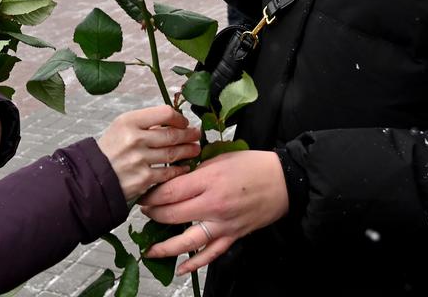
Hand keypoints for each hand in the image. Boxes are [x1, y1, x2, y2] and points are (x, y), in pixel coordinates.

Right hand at [97, 106, 202, 201]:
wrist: (92, 175)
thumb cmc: (110, 149)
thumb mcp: (121, 127)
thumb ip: (145, 122)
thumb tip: (174, 121)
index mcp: (129, 121)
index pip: (165, 113)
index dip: (179, 118)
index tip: (183, 122)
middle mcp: (134, 139)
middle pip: (172, 134)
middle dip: (189, 135)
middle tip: (197, 135)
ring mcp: (139, 160)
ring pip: (173, 153)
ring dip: (188, 151)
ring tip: (195, 149)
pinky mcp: (143, 178)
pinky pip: (168, 173)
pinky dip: (179, 170)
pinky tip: (185, 167)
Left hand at [138, 150, 288, 274]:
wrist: (283, 181)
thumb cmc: (253, 165)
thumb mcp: (220, 158)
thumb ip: (196, 171)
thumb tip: (174, 179)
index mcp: (209, 180)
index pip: (170, 192)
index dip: (152, 195)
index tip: (144, 195)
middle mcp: (213, 204)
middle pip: (173, 215)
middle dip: (154, 215)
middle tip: (145, 213)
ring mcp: (223, 223)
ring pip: (187, 241)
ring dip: (165, 247)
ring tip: (150, 250)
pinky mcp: (233, 235)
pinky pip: (211, 254)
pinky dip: (195, 264)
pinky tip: (181, 268)